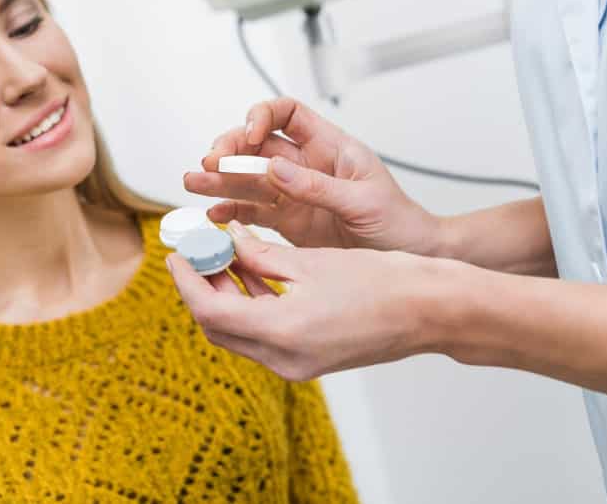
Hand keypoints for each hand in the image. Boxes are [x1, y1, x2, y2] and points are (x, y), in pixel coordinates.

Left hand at [166, 221, 449, 379]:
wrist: (429, 311)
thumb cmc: (381, 282)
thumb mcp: (310, 261)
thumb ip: (260, 254)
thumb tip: (229, 241)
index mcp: (283, 332)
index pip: (210, 310)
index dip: (187, 281)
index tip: (177, 255)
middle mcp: (285, 359)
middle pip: (218, 327)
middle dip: (201, 288)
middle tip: (198, 252)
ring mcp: (296, 365)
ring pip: (239, 333)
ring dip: (225, 296)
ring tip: (222, 255)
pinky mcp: (308, 361)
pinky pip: (263, 337)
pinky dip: (251, 307)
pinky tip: (251, 273)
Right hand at [185, 97, 441, 253]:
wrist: (412, 258)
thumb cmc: (400, 223)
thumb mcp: (363, 201)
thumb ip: (318, 186)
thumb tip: (274, 169)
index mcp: (329, 147)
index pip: (287, 114)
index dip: (262, 116)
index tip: (249, 136)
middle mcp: (306, 166)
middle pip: (257, 146)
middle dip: (230, 150)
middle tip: (210, 164)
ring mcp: (294, 194)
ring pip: (248, 179)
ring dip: (220, 180)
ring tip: (193, 183)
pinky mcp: (289, 222)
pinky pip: (253, 212)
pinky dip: (231, 211)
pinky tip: (215, 215)